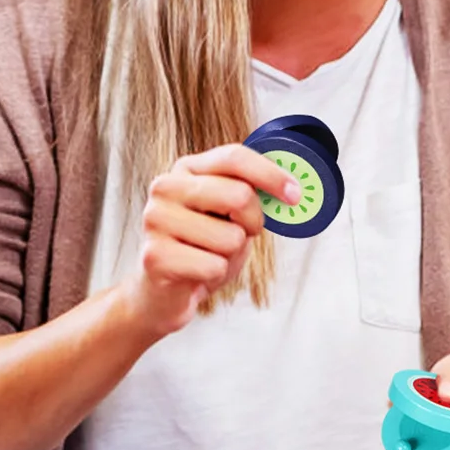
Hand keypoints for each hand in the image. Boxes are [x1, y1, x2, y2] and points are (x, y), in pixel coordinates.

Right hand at [119, 144, 301, 338]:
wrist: (164, 291)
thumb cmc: (203, 249)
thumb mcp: (230, 215)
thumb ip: (250, 195)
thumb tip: (291, 189)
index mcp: (187, 169)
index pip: (234, 157)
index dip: (270, 174)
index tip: (295, 194)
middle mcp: (166, 187)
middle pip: (239, 195)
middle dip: (253, 223)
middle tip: (239, 235)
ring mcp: (155, 220)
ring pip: (231, 238)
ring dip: (230, 255)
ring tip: (209, 256)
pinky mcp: (154, 255)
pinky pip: (214, 266)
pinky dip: (215, 275)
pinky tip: (196, 273)